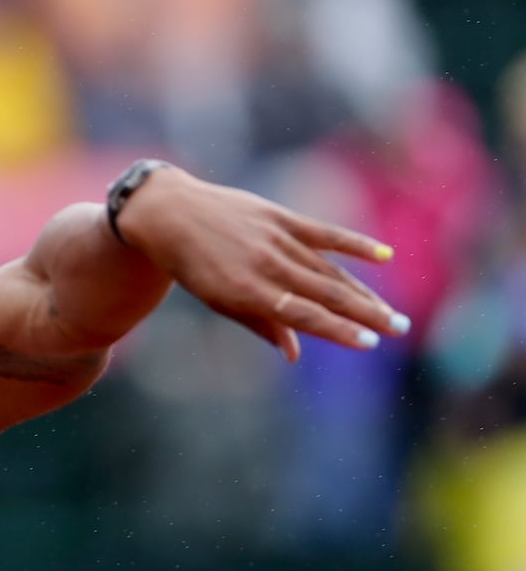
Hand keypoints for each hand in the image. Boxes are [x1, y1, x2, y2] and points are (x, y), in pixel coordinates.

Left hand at [117, 167, 405, 361]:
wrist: (171, 216)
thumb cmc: (194, 267)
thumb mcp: (218, 301)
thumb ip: (261, 325)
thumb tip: (294, 354)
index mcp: (247, 292)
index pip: (303, 315)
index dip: (338, 330)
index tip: (368, 343)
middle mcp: (265, 266)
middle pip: (326, 293)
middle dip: (365, 314)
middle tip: (399, 329)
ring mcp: (276, 238)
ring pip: (330, 269)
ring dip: (363, 292)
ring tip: (390, 312)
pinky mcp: (281, 216)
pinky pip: (324, 233)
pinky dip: (354, 244)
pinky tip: (384, 256)